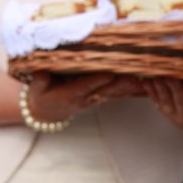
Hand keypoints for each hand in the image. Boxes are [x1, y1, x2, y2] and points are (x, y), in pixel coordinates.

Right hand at [27, 72, 146, 121]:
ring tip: (147, 78)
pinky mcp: (98, 97)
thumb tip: (42, 71)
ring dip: (130, 85)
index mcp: (72, 94)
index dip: (100, 79)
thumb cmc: (40, 95)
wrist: (46, 112)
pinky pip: (116, 93)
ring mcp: (93, 99)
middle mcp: (86, 98)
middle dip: (122, 81)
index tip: (112, 72)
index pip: (88, 85)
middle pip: (107, 89)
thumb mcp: (36, 89)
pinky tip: (143, 83)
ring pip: (115, 91)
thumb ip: (40, 80)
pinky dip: (129, 88)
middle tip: (138, 73)